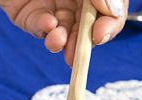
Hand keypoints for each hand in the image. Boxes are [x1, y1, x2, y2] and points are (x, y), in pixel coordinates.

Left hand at [0, 0, 126, 64]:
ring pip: (63, 31)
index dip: (109, 25)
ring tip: (57, 41)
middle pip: (86, 27)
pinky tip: (47, 26)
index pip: (110, 12)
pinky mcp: (28, 13)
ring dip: (62, 40)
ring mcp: (52, 5)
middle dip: (82, 42)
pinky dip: (44, 29)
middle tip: (78, 52)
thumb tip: (113, 12)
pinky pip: (38, 25)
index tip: (100, 34)